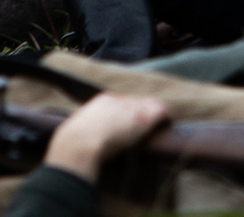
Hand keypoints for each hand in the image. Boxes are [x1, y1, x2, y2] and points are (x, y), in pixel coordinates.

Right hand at [44, 92, 170, 182]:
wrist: (80, 143)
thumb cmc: (74, 142)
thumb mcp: (79, 129)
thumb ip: (87, 129)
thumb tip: (82, 138)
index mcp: (102, 101)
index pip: (122, 101)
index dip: (129, 112)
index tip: (130, 124)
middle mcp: (118, 100)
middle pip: (138, 101)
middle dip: (143, 112)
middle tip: (145, 128)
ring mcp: (131, 108)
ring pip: (150, 104)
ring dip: (155, 115)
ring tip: (160, 126)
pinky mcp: (143, 117)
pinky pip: (162, 110)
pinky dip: (166, 117)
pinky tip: (168, 125)